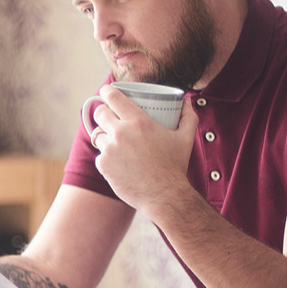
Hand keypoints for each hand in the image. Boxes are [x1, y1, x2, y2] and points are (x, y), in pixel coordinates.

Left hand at [91, 86, 198, 215]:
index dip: (107, 91)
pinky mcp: (103, 165)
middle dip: (104, 112)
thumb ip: (188, 116)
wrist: (164, 196)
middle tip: (110, 117)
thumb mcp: (186, 138)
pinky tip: (118, 162)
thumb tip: (188, 101)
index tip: (107, 91)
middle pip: (100, 113)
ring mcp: (109, 149)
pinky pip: (100, 155)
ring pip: (98, 135)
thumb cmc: (175, 166)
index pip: (113, 97)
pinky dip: (107, 157)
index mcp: (138, 121)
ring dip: (104, 135)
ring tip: (114, 141)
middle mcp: (120, 132)